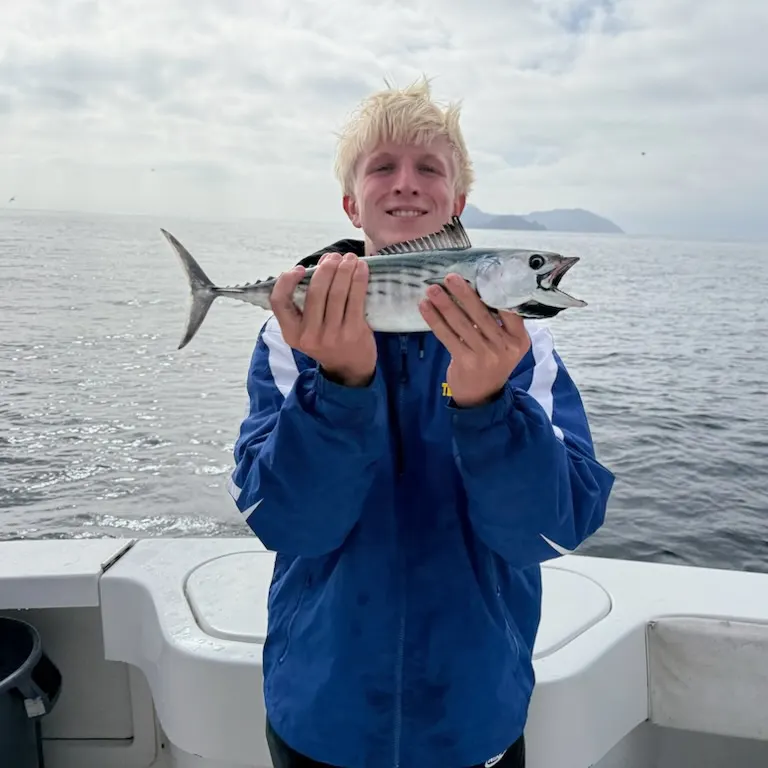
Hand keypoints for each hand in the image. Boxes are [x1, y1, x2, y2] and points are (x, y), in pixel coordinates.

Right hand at [270, 252, 376, 386]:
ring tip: (349, 258)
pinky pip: (355, 299)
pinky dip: (358, 279)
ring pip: (336, 293)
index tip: (299, 268)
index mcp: (292, 334)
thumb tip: (321, 264)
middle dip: (325, 268)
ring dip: (344, 270)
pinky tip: (361, 269)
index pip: (279, 302)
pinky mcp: (353, 332)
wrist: (349, 368)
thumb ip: (306, 304)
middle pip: (315, 292)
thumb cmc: (327, 341)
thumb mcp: (307, 330)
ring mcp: (332, 335)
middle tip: (334, 256)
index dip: (286, 281)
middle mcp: (309, 336)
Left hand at [419, 273, 530, 407]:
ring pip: (462, 324)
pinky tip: (425, 308)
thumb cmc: (492, 361)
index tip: (481, 273)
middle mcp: (505, 347)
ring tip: (432, 289)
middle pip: (482, 314)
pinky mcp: (465, 362)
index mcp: (518, 338)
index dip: (495, 291)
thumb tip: (477, 288)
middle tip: (450, 277)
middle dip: (464, 293)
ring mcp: (485, 355)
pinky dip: (435, 320)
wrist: (482, 396)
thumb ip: (499, 323)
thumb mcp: (506, 345)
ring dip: (445, 304)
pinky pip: (448, 337)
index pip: (509, 310)